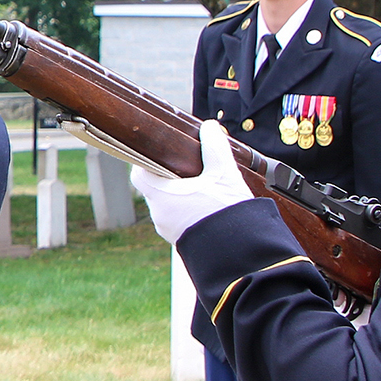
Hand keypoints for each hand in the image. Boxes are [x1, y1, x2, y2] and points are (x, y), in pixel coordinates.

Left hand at [133, 117, 254, 242]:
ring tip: (202, 189)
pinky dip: (187, 212)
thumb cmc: (228, 212)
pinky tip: (207, 208)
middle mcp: (159, 215)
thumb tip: (209, 127)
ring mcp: (169, 231)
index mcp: (161, 196)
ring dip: (180, 197)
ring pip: (168, 206)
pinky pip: (178, 222)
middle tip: (189, 170)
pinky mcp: (181, 243)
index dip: (147, 162)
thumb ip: (215, 147)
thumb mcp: (224, 174)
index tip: (163, 156)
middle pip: (155, 189)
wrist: (241, 253)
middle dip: (170, 179)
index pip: (139, 174)